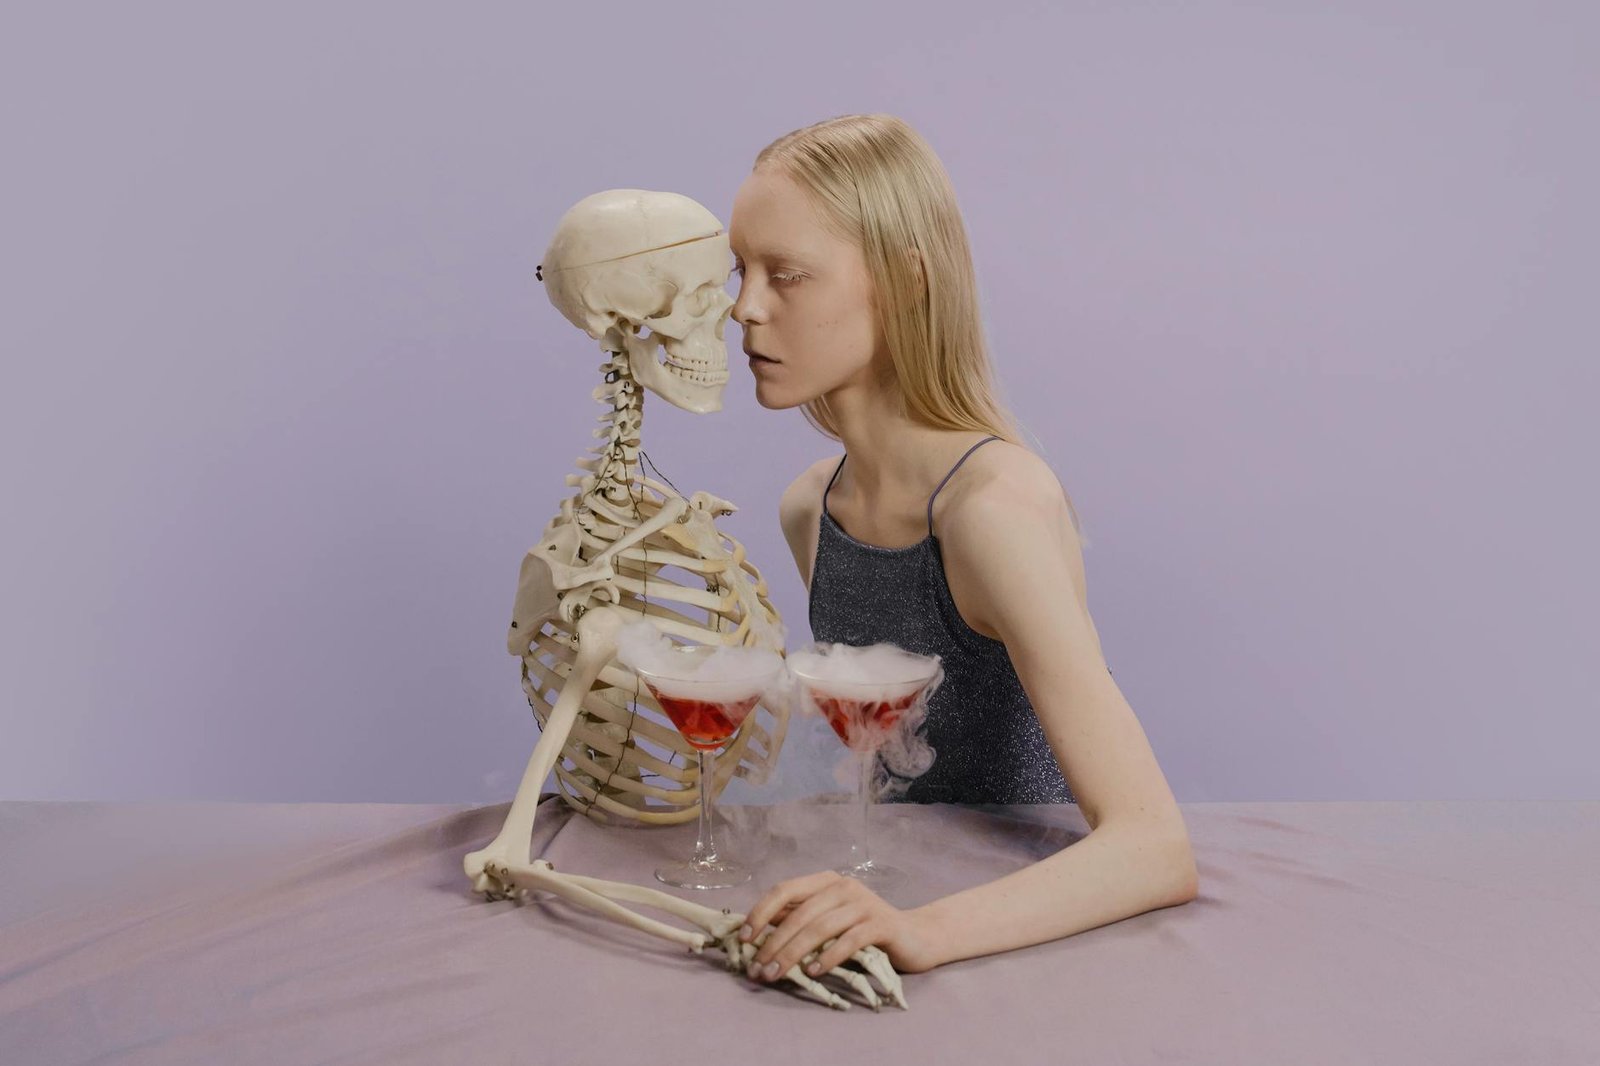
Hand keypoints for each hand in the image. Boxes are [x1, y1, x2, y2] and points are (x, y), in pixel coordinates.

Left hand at [739, 871, 940, 980]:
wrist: (915, 937)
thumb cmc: (864, 931)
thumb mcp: (828, 921)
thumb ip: (800, 920)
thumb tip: (757, 932)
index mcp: (826, 881)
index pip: (785, 890)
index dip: (761, 912)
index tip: (744, 938)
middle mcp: (843, 886)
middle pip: (799, 914)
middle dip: (774, 944)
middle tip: (757, 970)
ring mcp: (864, 903)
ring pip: (820, 928)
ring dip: (793, 954)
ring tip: (776, 975)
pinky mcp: (881, 924)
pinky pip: (848, 940)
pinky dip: (828, 957)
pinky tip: (813, 972)